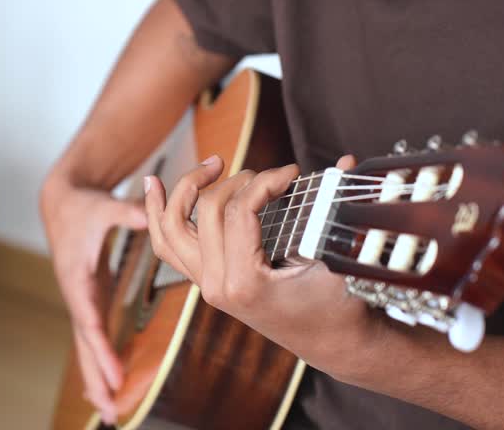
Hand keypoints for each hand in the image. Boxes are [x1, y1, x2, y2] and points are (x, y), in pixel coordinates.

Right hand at [41, 173, 147, 424]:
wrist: (61, 203)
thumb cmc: (83, 207)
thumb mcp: (103, 207)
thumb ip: (126, 213)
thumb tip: (148, 214)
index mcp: (77, 278)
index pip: (89, 320)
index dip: (101, 349)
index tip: (114, 375)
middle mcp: (76, 295)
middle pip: (85, 344)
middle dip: (96, 378)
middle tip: (111, 412)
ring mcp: (81, 300)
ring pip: (86, 346)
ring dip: (96, 379)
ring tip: (110, 413)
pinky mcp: (89, 300)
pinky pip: (92, 338)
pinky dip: (98, 362)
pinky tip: (106, 388)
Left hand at [143, 155, 377, 374]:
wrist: (332, 344)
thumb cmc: (338, 305)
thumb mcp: (334, 257)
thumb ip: (334, 206)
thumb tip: (349, 160)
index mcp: (245, 282)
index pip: (240, 210)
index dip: (265, 181)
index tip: (291, 172)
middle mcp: (217, 285)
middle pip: (206, 210)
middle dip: (234, 181)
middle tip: (263, 174)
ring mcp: (206, 285)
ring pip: (171, 228)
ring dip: (183, 189)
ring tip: (208, 164)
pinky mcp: (205, 282)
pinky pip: (168, 246)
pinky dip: (156, 215)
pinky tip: (154, 187)